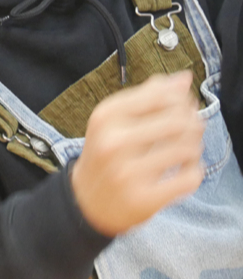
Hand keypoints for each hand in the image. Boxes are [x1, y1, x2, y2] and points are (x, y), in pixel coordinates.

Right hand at [71, 71, 203, 236]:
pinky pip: (189, 178)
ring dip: (194, 147)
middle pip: (179, 121)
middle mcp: (113, 142)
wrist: (85, 200)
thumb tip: (183, 78)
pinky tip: (182, 170)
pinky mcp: (144, 199)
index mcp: (105, 117)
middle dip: (193, 122)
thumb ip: (147, 97)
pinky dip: (193, 172)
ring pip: (187, 149)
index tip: (183, 106)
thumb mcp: (114, 120)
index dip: (181, 98)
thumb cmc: (105, 153)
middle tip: (191, 129)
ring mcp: (128, 172)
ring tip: (185, 150)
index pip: (160, 96)